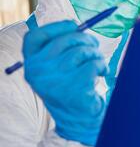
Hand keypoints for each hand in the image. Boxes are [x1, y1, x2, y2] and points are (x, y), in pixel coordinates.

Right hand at [23, 20, 107, 146]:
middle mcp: (38, 72)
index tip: (73, 25)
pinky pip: (93, 64)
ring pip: (82, 51)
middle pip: (65, 40)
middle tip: (94, 46)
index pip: (35, 36)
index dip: (56, 27)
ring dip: (95, 55)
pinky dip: (101, 66)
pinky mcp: (74, 88)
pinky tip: (101, 74)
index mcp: (31, 65)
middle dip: (86, 40)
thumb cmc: (71, 89)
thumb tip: (76, 25)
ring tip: (98, 64)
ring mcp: (55, 81)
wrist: (79, 120)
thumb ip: (60, 49)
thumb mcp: (57, 69)